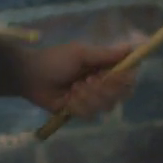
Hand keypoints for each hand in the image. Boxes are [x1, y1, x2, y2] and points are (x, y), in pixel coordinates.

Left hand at [18, 38, 141, 118]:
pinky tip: (67, 98)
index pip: (128, 76)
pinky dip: (78, 105)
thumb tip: (131, 47)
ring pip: (106, 106)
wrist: (31, 76)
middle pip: (121, 94)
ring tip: (73, 88)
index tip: (112, 76)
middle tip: (87, 80)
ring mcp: (92, 99)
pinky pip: (90, 114)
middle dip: (104, 89)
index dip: (125, 79)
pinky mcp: (81, 111)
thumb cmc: (55, 60)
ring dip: (89, 97)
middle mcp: (103, 84)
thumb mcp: (80, 53)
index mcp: (105, 67)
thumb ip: (105, 54)